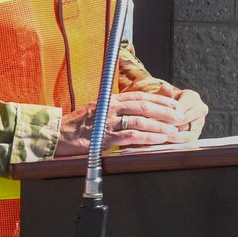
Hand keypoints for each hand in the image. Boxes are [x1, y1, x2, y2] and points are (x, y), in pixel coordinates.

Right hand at [52, 90, 193, 156]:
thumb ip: (116, 110)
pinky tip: (158, 140)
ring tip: (173, 131)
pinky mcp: (105, 137)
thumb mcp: (98, 110)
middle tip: (180, 116)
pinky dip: (147, 138)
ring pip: (140, 121)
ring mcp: (107, 122)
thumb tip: (138, 112)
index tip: (174, 103)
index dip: (159, 99)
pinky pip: (131, 137)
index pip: (139, 96)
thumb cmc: (79, 125)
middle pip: (143, 106)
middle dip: (164, 111)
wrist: (57, 136)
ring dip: (159, 126)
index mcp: (110, 100)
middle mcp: (110, 108)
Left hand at [151, 84, 207, 142]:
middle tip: (152, 128)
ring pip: (185, 130)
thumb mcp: (164, 95)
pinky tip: (163, 139)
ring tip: (156, 134)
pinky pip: (187, 139)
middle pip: (183, 119)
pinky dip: (174, 140)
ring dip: (170, 133)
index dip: (166, 113)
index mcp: (193, 97)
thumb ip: (164, 92)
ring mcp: (200, 122)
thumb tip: (165, 87)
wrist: (173, 110)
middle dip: (167, 124)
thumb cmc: (168, 102)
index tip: (153, 118)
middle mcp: (201, 109)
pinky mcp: (197, 134)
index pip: (180, 107)